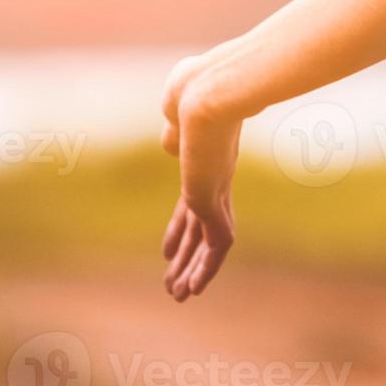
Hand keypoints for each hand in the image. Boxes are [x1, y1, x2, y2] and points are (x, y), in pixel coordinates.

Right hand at [160, 52, 243, 301]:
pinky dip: (206, 268)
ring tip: (180, 296)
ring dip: (194, 270)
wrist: (205, 92)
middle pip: (201, 226)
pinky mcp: (216, 199)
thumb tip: (170, 144)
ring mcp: (217, 188)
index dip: (179, 227)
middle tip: (177, 285)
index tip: (167, 251)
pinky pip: (218, 244)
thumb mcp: (177, 109)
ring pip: (212, 241)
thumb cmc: (191, 88)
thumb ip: (174, 130)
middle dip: (188, 257)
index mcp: (206, 158)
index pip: (193, 201)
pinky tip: (195, 288)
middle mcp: (215, 177)